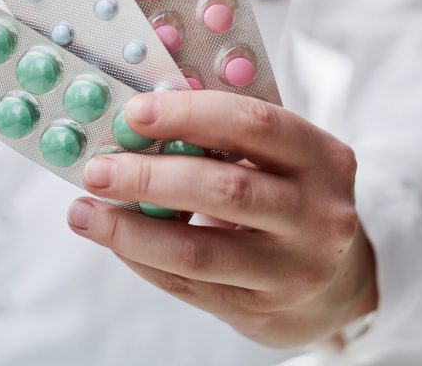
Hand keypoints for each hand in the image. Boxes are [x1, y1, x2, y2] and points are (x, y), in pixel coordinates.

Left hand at [66, 91, 377, 346]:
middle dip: (150, 177)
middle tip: (97, 169)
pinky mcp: (261, 308)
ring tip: (84, 212)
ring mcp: (292, 270)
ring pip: (199, 250)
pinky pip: (187, 284)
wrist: (336, 285)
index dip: (189, 114)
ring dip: (130, 230)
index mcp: (323, 158)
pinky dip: (142, 258)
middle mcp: (318, 215)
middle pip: (224, 190)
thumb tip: (139, 115)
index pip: (254, 124)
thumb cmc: (293, 198)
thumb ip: (228, 133)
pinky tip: (114, 239)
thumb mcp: (284, 158)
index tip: (133, 112)